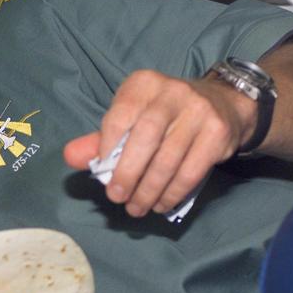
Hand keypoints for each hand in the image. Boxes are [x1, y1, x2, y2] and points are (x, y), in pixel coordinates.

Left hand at [64, 69, 256, 216]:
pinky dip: (173, 192)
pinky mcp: (217, 132)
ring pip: (168, 158)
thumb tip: (70, 156)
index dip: (108, 149)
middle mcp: (172, 92)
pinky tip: (162, 203)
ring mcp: (198, 111)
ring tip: (138, 207)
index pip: (119, 116)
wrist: (222, 104)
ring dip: (149, 190)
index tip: (103, 175)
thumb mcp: (131, 119)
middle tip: (118, 198)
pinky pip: (191, 170)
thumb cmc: (165, 116)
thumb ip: (100, 139)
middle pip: (145, 137)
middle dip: (128, 173)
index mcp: (143, 85)